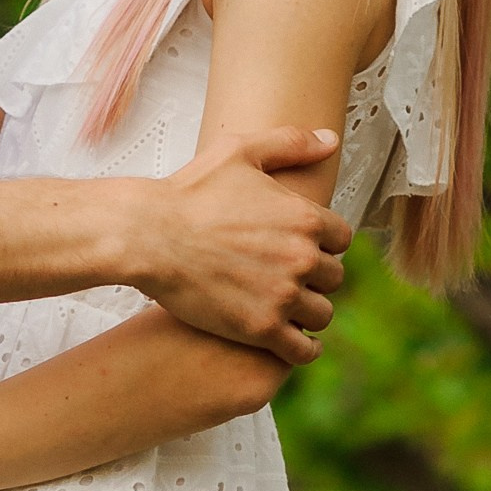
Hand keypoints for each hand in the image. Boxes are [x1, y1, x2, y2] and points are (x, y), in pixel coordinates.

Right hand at [130, 128, 351, 363]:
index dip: (324, 245)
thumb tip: (329, 141)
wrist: (149, 236)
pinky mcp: (262, 328)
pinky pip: (303, 350)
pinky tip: (293, 344)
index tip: (305, 250)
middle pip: (334, 278)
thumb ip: (290, 143)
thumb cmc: (188, 192)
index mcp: (305, 217)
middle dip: (316, 279)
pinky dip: (303, 349)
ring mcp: (284, 296)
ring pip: (321, 315)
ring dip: (309, 314)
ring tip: (290, 312)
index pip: (341, 240)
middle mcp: (302, 257)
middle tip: (292, 281)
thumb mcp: (239, 153)